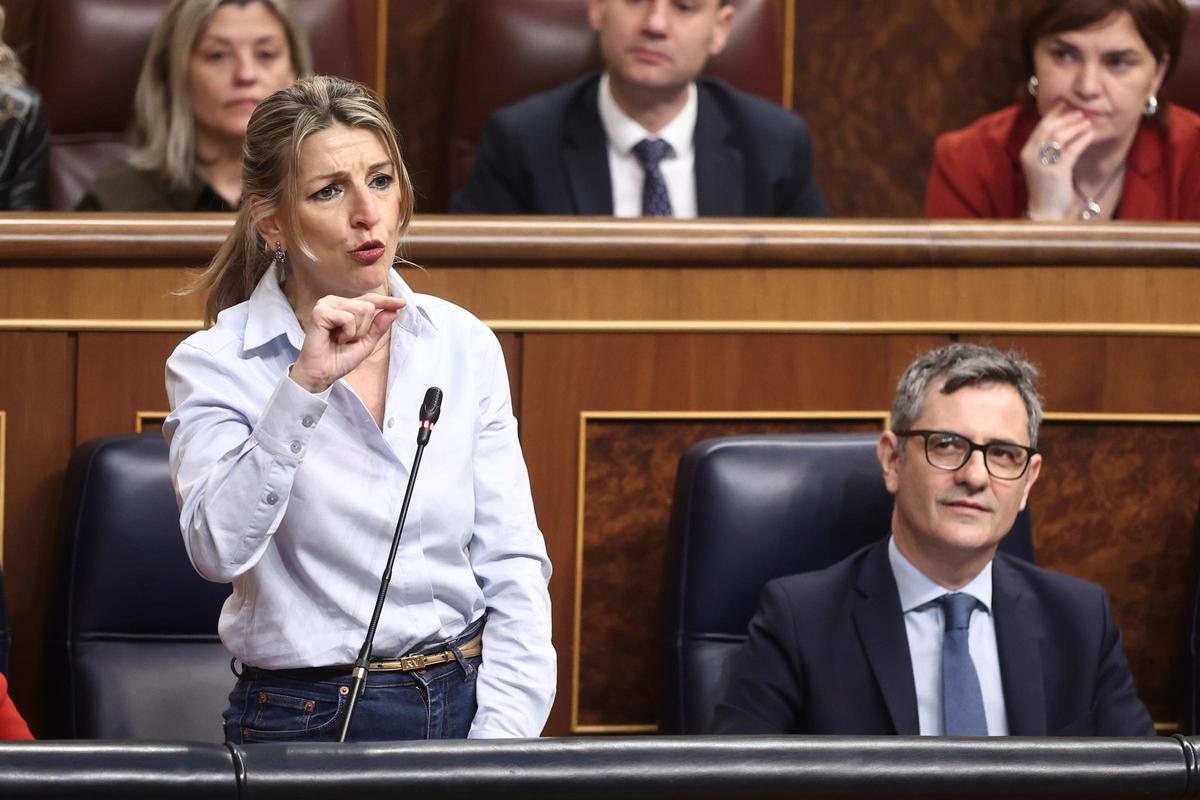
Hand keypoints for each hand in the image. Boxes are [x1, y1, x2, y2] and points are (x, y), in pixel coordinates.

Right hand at [290, 293, 405, 392]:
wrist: (322, 373)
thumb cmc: (339, 359)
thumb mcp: (366, 342)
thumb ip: (378, 326)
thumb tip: (394, 311)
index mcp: (345, 307)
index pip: (370, 299)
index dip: (386, 301)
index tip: (402, 303)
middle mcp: (335, 302)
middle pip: (369, 306)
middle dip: (364, 328)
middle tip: (346, 340)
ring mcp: (326, 304)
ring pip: (361, 310)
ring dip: (355, 332)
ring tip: (340, 339)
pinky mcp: (320, 312)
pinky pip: (348, 318)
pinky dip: (347, 332)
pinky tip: (335, 338)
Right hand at [1019, 102, 1094, 220]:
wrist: (1046, 212)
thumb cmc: (1048, 188)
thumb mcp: (1044, 164)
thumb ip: (1048, 148)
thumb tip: (1064, 126)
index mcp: (1026, 153)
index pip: (1039, 127)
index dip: (1054, 113)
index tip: (1066, 104)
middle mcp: (1031, 157)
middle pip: (1048, 128)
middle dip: (1066, 117)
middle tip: (1080, 111)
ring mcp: (1042, 165)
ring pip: (1058, 137)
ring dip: (1074, 126)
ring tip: (1087, 121)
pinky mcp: (1055, 172)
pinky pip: (1071, 151)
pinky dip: (1082, 140)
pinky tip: (1090, 135)